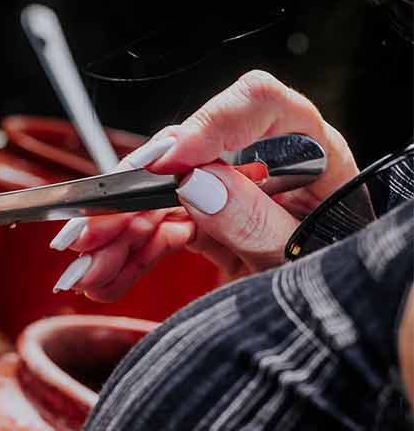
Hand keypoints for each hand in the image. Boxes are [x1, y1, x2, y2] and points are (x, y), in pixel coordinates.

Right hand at [50, 70, 359, 300]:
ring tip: (83, 272)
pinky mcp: (210, 225)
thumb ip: (256, 220)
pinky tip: (102, 280)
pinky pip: (160, 234)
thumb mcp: (306, 256)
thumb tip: (195, 181)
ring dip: (114, 237)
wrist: (346, 323)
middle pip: (184, 158)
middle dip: (128, 198)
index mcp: (310, 151)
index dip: (204, 127)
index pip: (256, 106)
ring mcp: (232, 193)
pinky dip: (127, 259)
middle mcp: (265, 163)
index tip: (161, 166)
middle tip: (87, 231)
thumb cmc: (342, 278)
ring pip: (158, 201)